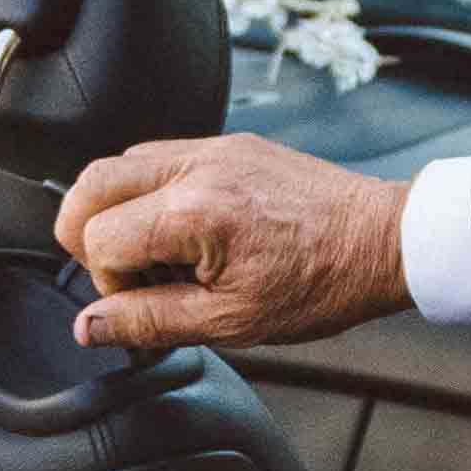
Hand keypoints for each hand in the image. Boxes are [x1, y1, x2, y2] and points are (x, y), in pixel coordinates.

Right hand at [54, 131, 413, 349]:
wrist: (384, 241)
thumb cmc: (323, 282)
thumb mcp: (231, 322)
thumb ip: (150, 320)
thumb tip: (92, 325)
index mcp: (194, 212)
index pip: (99, 237)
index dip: (108, 282)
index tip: (142, 302)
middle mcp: (197, 167)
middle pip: (91, 183)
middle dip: (86, 233)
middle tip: (122, 274)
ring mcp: (214, 149)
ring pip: (122, 164)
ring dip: (120, 211)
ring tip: (162, 256)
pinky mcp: (230, 144)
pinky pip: (163, 157)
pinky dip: (153, 193)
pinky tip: (186, 232)